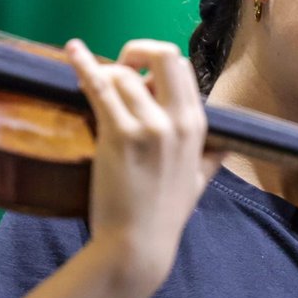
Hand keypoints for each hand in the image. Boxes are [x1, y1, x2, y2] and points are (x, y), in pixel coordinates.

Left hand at [67, 38, 217, 288]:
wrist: (138, 244)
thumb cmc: (164, 215)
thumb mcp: (200, 181)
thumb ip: (211, 156)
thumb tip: (225, 145)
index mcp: (197, 126)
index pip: (182, 69)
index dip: (158, 65)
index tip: (139, 76)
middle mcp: (176, 120)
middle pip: (163, 55)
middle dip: (139, 52)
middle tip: (120, 66)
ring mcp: (148, 126)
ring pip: (124, 74)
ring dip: (105, 76)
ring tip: (91, 88)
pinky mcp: (118, 134)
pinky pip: (99, 86)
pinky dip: (82, 65)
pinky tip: (72, 52)